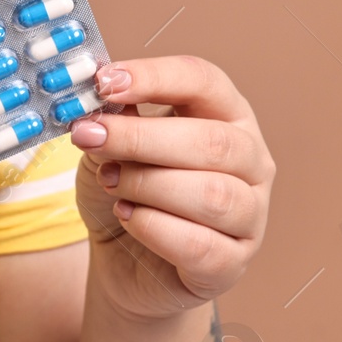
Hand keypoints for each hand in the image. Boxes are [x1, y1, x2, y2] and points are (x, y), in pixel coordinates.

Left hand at [69, 56, 273, 321]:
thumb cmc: (125, 195)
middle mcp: (252, 161)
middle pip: (211, 141)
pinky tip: (127, 217)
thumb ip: (112, 122)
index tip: (105, 81)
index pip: (205, 81)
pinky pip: (199, 245)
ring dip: (146, 185)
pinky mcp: (233, 263)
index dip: (155, 77)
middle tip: (89, 138)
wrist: (124, 264)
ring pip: (211, 194)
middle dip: (140, 137)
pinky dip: (152, 228)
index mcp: (227, 117)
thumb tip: (101, 99)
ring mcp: (251, 214)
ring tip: (109, 183)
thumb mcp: (109, 150)